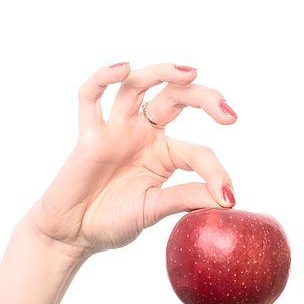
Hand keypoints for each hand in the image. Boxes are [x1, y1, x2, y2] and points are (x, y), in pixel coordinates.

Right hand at [23, 61, 237, 258]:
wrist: (74, 235)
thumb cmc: (112, 220)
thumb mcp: (155, 209)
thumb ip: (186, 198)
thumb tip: (227, 197)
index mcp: (165, 154)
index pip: (197, 151)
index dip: (215, 172)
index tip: (229, 195)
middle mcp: (143, 134)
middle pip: (175, 98)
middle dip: (204, 98)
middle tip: (228, 113)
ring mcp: (116, 131)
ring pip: (138, 87)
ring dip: (163, 73)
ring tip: (189, 73)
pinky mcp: (89, 136)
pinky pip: (90, 98)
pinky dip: (103, 78)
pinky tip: (123, 69)